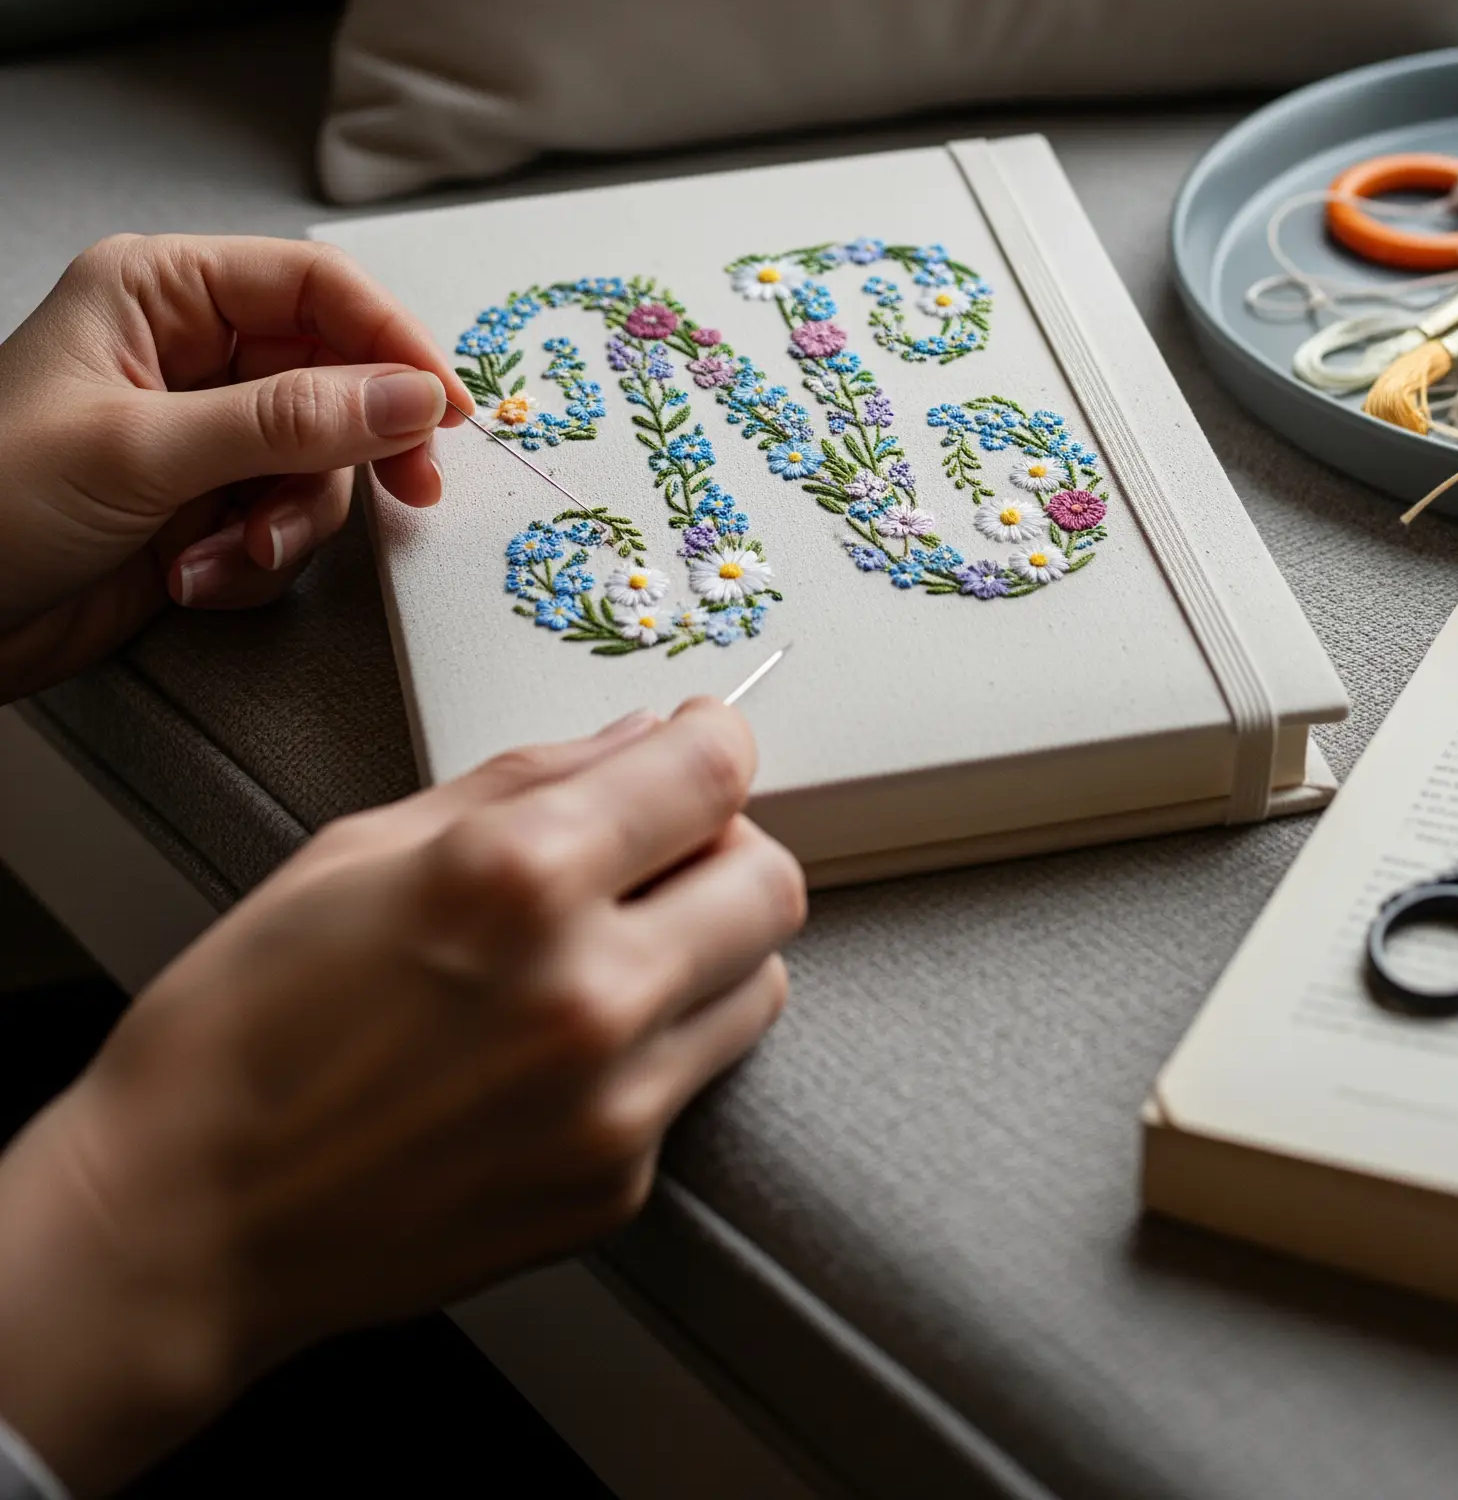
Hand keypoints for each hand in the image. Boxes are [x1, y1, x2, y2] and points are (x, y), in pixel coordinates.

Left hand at [0, 233, 460, 695]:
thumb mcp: (142, 452)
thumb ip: (288, 422)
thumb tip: (408, 397)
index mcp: (160, 291)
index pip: (315, 287)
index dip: (391, 340)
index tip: (442, 406)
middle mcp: (186, 351)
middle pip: (335, 374)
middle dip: (353, 446)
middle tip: (406, 489)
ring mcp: (197, 431)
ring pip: (319, 459)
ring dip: (291, 521)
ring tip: (234, 555)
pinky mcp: (200, 503)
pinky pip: (283, 519)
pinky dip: (256, 557)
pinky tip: (195, 577)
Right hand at [0, 698, 802, 1496]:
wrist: (182, 1219)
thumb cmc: (242, 1027)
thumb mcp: (361, 847)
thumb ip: (523, 782)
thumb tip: (632, 741)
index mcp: (519, 878)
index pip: (713, 771)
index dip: (712, 743)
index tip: (699, 745)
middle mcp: (587, 990)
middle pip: (771, 881)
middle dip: (723, 849)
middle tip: (658, 853)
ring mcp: (610, 1103)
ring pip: (757, 983)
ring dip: (705, 949)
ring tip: (605, 952)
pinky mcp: (613, 1187)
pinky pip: (690, 1081)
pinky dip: (652, 1051)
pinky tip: (553, 1051)